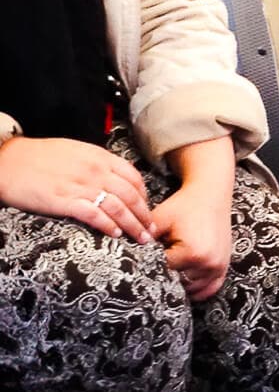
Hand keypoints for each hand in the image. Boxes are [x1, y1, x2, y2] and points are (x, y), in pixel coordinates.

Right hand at [0, 135, 155, 241]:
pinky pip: (94, 215)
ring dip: (133, 226)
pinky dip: (108, 226)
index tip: (147, 211)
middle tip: (151, 232)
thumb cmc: (39, 157)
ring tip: (140, 240)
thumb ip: (97, 164)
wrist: (7, 160)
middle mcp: (93, 170)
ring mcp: (80, 185)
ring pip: (118, 207)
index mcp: (98, 157)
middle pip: (130, 196)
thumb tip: (115, 179)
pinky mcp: (64, 200)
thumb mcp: (75, 152)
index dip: (145, 197)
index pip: (133, 177)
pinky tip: (115, 235)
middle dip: (144, 217)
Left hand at [155, 136, 235, 300]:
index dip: (152, 265)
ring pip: (193, 288)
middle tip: (158, 264)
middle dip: (167, 274)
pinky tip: (186, 280)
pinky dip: (198, 288)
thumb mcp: (160, 219)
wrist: (210, 195)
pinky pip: (210, 288)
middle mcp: (208, 263)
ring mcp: (218, 267)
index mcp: (192, 253)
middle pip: (179, 281)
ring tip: (172, 268)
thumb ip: (144, 238)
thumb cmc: (184, 206)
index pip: (164, 271)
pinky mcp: (224, 267)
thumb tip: (128, 256)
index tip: (146, 260)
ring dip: (182, 282)